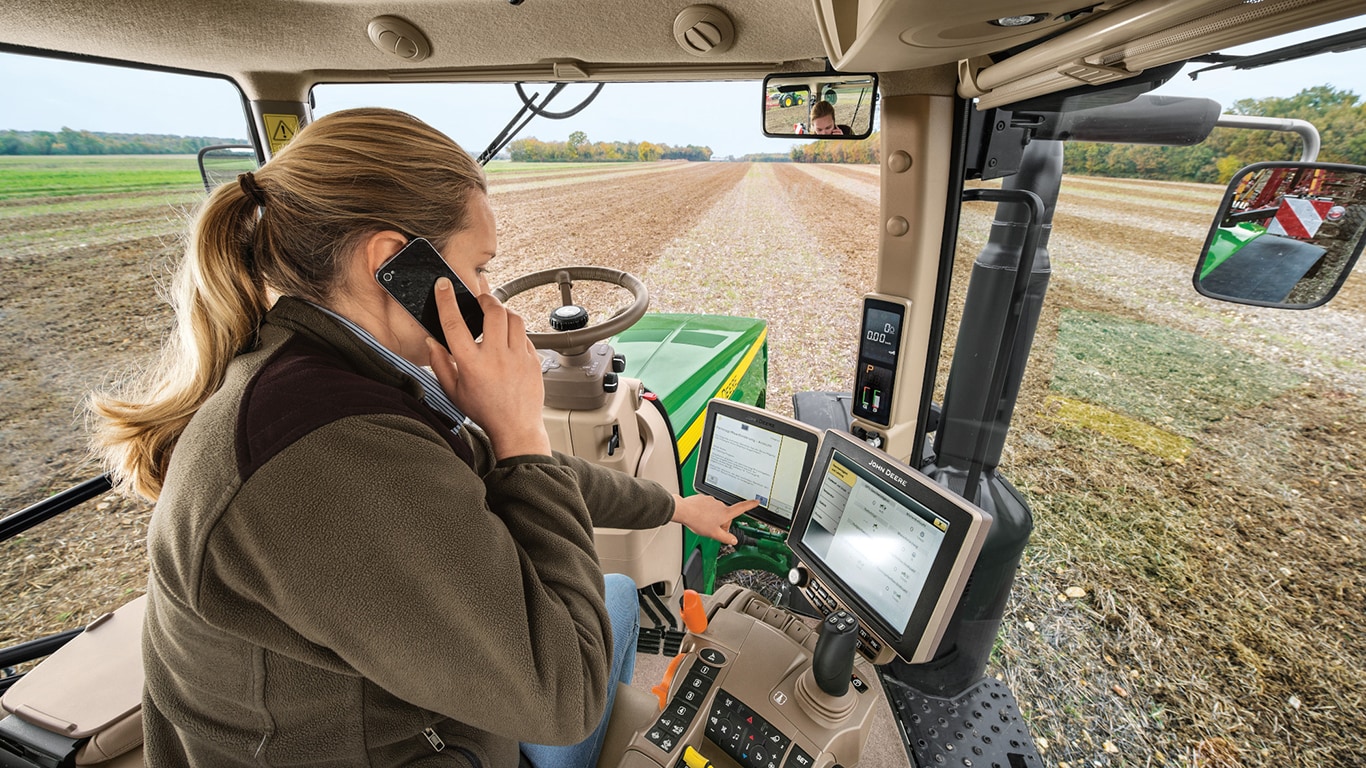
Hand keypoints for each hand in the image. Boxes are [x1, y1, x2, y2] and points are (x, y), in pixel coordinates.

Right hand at [427, 280, 550, 458]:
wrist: (516, 428)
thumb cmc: (484, 411)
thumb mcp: (454, 391)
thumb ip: (440, 364)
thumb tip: (431, 342)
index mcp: (471, 364)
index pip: (454, 323)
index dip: (446, 300)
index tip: (444, 285)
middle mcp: (496, 357)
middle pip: (493, 311)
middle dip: (486, 298)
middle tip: (480, 300)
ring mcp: (518, 357)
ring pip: (514, 318)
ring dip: (503, 312)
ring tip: (496, 316)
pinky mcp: (533, 360)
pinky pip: (525, 335)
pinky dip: (515, 331)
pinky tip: (508, 339)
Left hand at [671, 494, 757, 545]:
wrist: (684, 511)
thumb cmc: (698, 521)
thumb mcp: (714, 534)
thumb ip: (726, 538)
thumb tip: (734, 541)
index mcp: (725, 513)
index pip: (742, 508)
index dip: (750, 505)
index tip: (756, 501)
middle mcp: (720, 505)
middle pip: (726, 514)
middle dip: (722, 523)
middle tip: (713, 530)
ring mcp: (711, 500)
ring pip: (716, 511)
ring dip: (712, 518)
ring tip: (703, 524)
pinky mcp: (703, 498)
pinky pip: (707, 507)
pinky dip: (705, 512)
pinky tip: (699, 518)